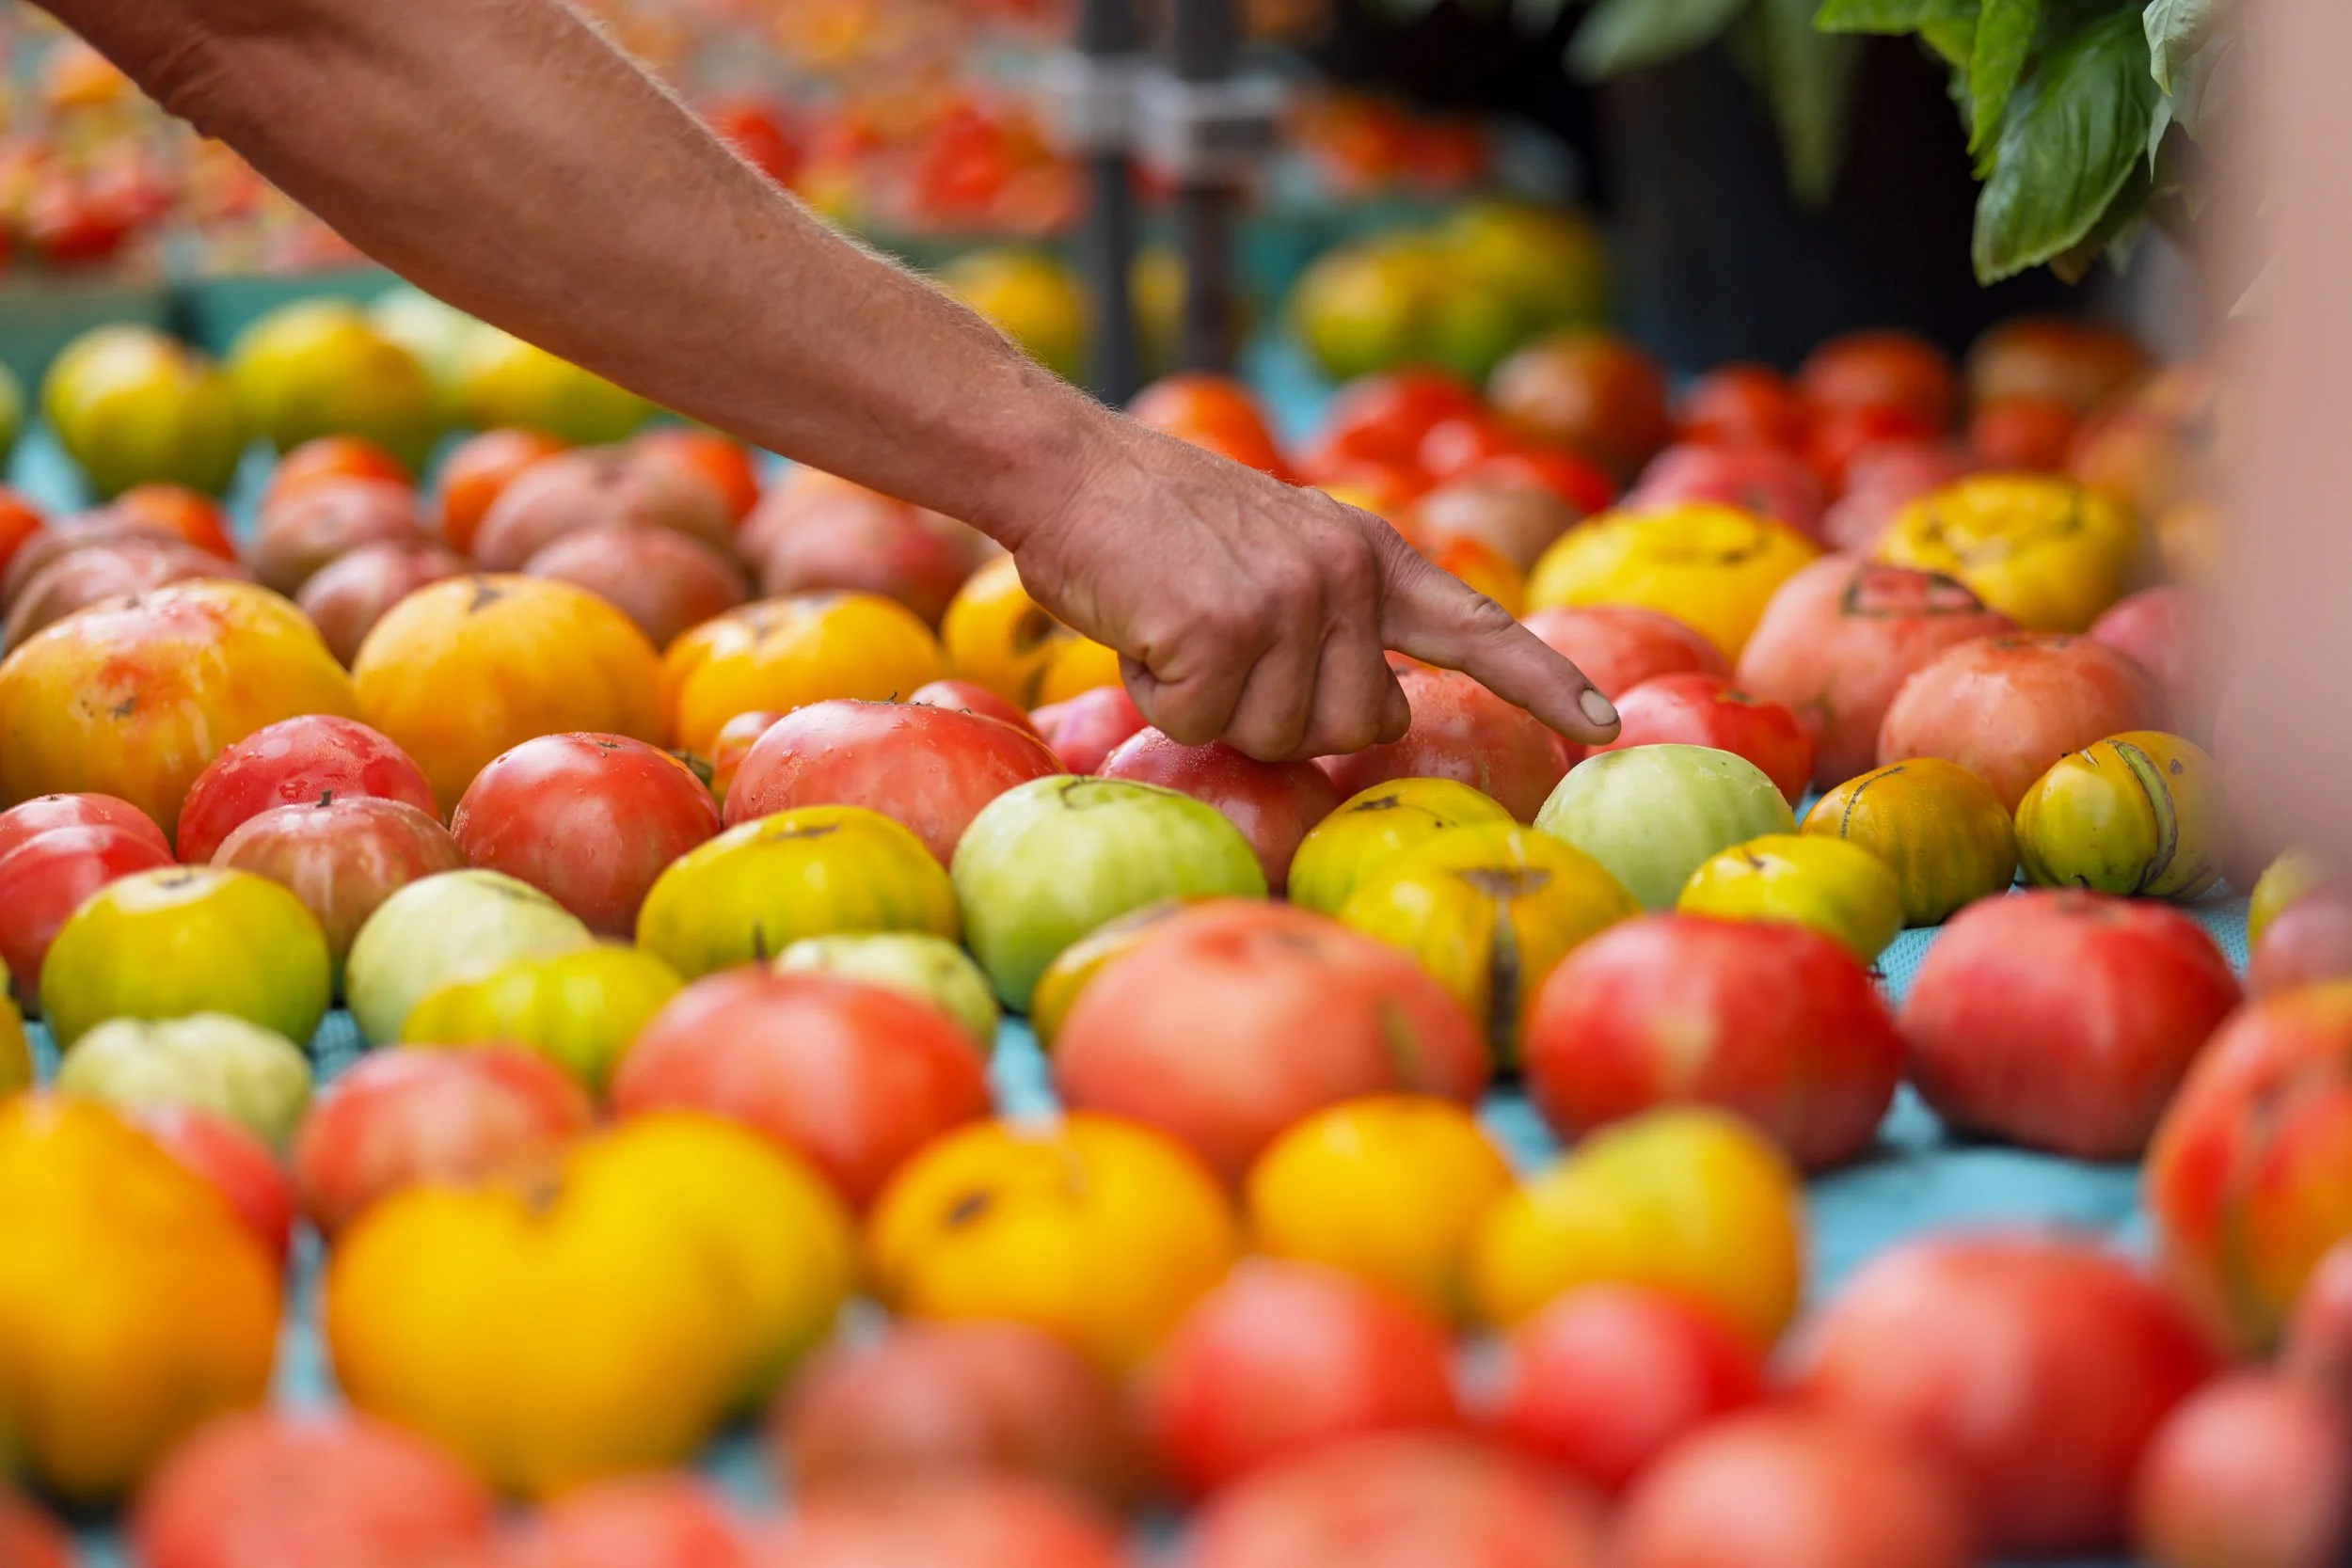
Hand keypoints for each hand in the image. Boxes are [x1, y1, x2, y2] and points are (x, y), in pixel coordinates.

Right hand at [1006, 411, 1621, 763]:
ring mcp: (1291, 598)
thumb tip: (1383, 713)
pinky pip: (1204, 725)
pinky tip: (1144, 632)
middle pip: (1357, 728)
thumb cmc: (1154, 525)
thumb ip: (1338, 617)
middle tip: (1219, 645)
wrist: (1064, 464)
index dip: (1543, 684)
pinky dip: (1160, 697)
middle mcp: (1348, 572)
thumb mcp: (1276, 550)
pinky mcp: (1224, 627)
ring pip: (1275, 737)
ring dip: (1212, 706)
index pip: (1477, 627)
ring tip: (1175, 624)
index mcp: (1370, 554)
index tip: (1602, 728)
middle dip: (1283, 716)